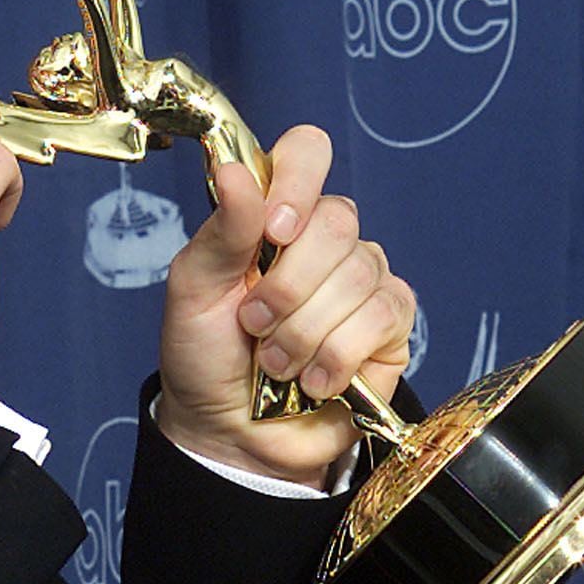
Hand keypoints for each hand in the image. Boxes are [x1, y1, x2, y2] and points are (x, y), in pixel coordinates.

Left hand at [157, 126, 414, 486]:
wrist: (228, 431)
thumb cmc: (205, 355)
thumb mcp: (193, 289)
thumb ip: (221, 231)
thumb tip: (233, 171)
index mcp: (274, 215)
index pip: (308, 153)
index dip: (296, 183)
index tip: (270, 230)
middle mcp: (324, 241)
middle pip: (336, 222)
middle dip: (286, 286)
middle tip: (253, 324)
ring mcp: (362, 281)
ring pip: (358, 274)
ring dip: (304, 331)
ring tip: (275, 362)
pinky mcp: (389, 327)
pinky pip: (381, 317)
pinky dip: (335, 356)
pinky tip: (311, 380)